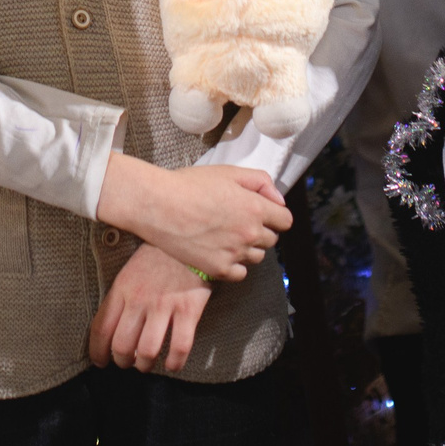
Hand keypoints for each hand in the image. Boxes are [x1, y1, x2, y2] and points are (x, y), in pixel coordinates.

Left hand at [87, 245, 212, 373]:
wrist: (189, 236)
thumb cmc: (158, 256)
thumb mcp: (130, 271)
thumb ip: (120, 297)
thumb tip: (113, 328)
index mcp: (122, 289)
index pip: (101, 328)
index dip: (98, 352)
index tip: (101, 361)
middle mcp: (140, 299)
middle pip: (122, 345)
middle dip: (122, 361)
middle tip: (128, 362)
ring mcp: (164, 305)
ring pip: (148, 351)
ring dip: (145, 365)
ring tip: (146, 364)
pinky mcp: (188, 309)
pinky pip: (179, 346)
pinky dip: (174, 362)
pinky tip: (172, 364)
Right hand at [96, 156, 288, 281]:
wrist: (159, 205)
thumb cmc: (189, 185)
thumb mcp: (229, 172)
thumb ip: (261, 182)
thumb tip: (278, 199)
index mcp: (255, 208)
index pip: (285, 220)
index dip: (275, 215)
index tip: (263, 212)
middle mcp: (249, 233)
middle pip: (271, 240)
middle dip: (260, 230)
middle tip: (238, 221)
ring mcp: (234, 253)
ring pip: (256, 257)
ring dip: (248, 248)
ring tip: (226, 235)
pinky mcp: (218, 269)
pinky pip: (240, 273)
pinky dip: (234, 265)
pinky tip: (220, 251)